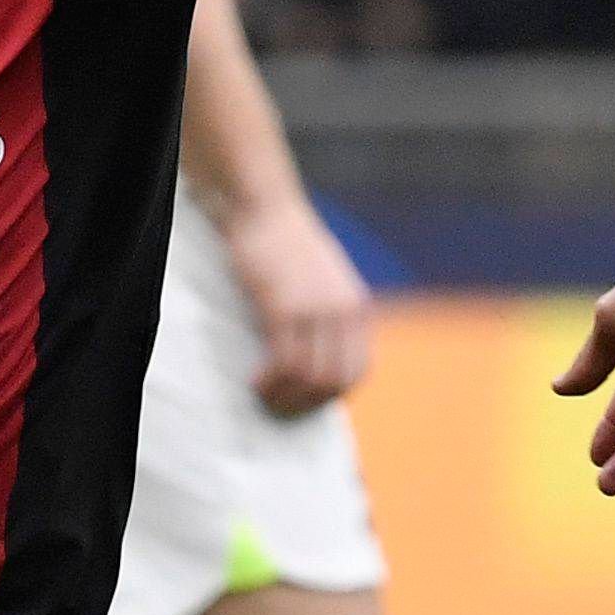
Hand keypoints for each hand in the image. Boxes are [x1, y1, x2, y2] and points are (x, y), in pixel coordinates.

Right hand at [219, 196, 372, 417]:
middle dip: (306, 403)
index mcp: (357, 307)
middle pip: (335, 381)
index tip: (306, 399)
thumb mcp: (328, 278)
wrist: (268, 209)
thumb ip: (333, 311)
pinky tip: (255, 381)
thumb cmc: (291, 243)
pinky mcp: (283, 308)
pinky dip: (270, 381)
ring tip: (264, 395)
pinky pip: (284, 361)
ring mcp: (314, 310)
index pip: (358, 371)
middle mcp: (342, 311)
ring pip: (309, 377)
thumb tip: (326, 350)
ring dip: (285, 396)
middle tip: (279, 405)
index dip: (333, 395)